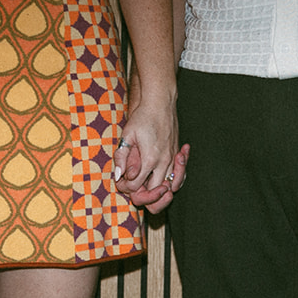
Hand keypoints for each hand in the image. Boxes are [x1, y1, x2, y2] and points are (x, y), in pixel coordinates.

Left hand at [114, 84, 184, 213]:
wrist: (160, 103)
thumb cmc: (143, 117)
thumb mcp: (127, 136)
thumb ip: (122, 157)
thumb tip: (118, 175)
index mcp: (150, 159)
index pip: (137, 186)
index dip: (127, 188)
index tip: (122, 182)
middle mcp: (164, 161)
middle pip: (155, 191)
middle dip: (144, 194)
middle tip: (134, 188)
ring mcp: (173, 159)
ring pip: (170, 186)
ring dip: (159, 191)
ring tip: (149, 189)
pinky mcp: (177, 154)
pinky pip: (178, 176)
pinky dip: (173, 182)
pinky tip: (165, 182)